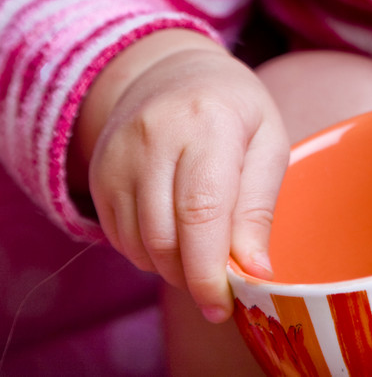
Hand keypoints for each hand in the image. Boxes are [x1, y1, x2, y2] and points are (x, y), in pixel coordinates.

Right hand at [77, 32, 289, 321]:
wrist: (172, 71)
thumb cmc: (233, 108)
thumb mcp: (266, 142)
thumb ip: (259, 206)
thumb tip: (256, 272)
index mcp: (210, 121)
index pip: (202, 211)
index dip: (210, 270)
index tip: (223, 305)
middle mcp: (157, 134)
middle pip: (166, 236)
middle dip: (192, 277)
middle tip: (217, 284)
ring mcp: (120, 153)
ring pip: (139, 244)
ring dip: (170, 267)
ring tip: (198, 252)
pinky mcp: (99, 173)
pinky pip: (118, 237)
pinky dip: (147, 252)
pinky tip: (171, 233)